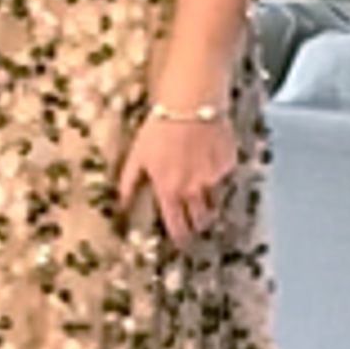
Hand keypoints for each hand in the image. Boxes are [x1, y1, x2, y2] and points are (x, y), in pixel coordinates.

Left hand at [118, 114, 236, 247]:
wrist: (190, 105)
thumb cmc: (158, 129)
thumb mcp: (137, 155)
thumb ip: (129, 181)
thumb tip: (121, 204)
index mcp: (169, 190)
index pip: (176, 225)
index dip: (179, 236)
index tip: (182, 243)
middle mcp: (193, 190)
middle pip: (201, 218)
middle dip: (198, 222)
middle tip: (196, 220)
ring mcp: (213, 179)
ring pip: (215, 199)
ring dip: (210, 202)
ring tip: (205, 195)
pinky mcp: (228, 164)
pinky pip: (223, 174)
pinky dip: (217, 171)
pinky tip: (208, 155)